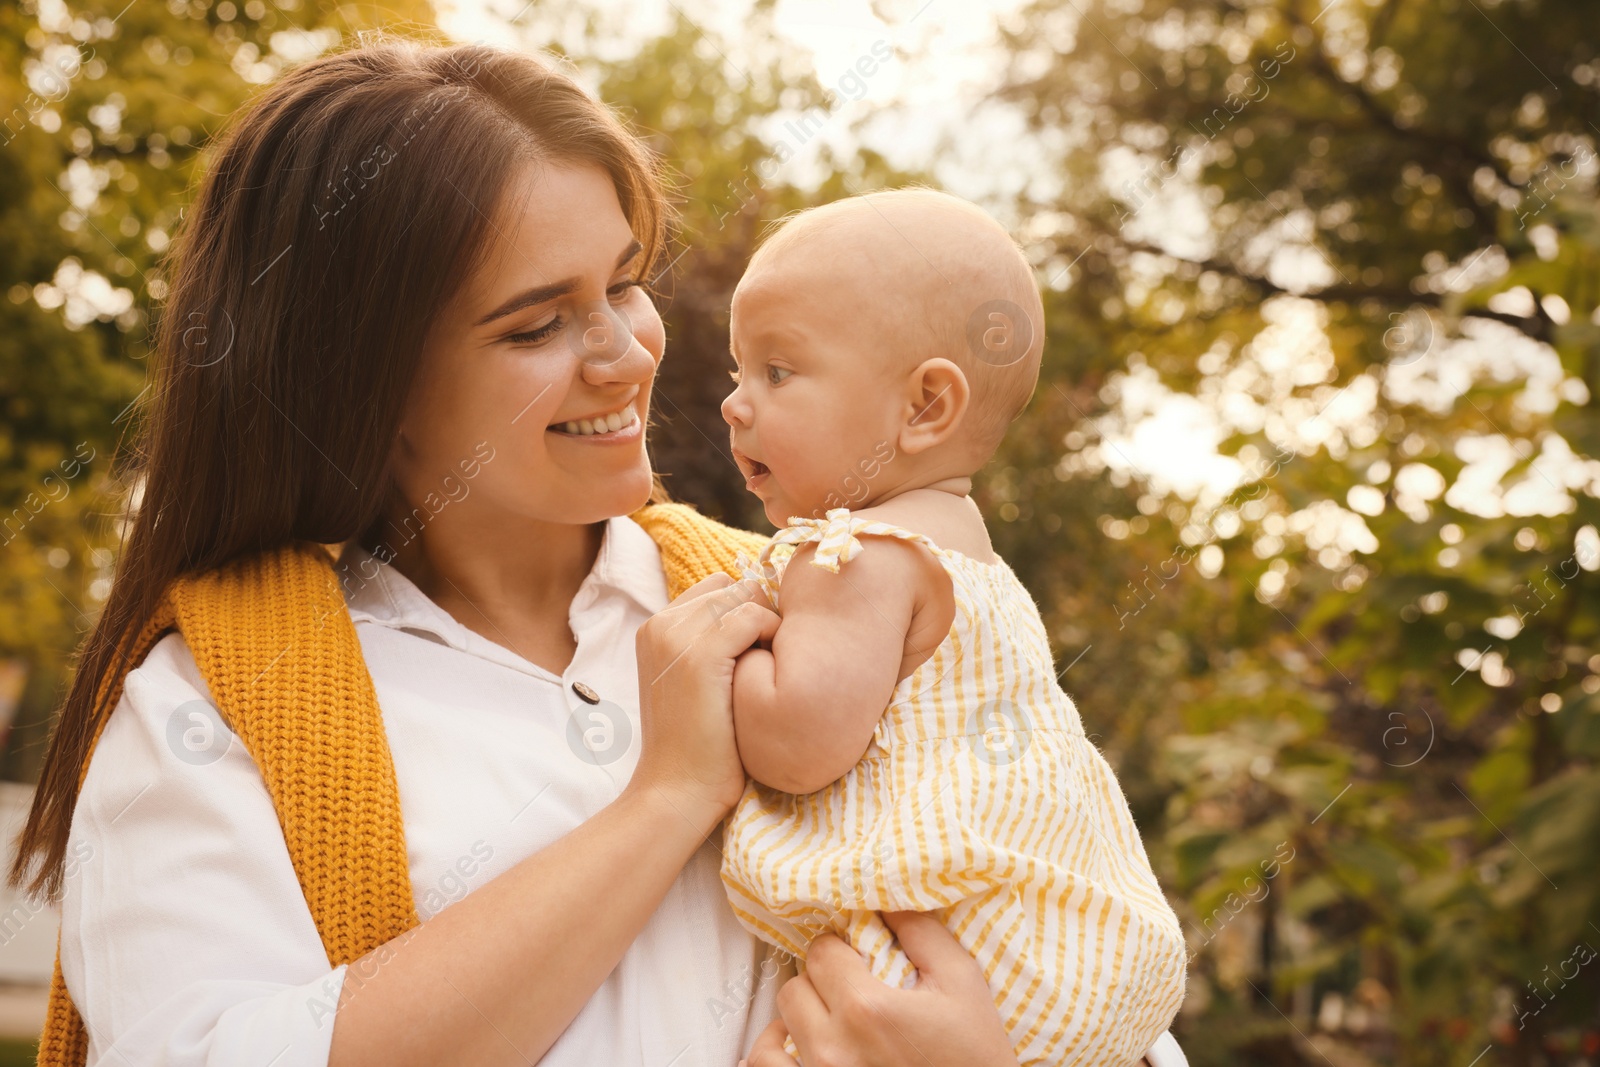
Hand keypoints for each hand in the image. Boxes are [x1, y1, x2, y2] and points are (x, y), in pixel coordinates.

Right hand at [630, 573, 778, 832]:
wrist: (678, 790)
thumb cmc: (698, 744)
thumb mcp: (693, 681)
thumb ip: (710, 643)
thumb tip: (759, 613)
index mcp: (654, 628)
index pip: (715, 589)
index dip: (743, 613)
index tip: (754, 651)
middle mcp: (660, 623)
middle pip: (731, 586)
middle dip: (756, 614)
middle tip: (765, 660)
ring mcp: (677, 636)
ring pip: (744, 596)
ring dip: (765, 625)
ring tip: (765, 669)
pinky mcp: (700, 654)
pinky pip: (754, 616)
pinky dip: (771, 636)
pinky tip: (769, 673)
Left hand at [743, 911, 1018, 1066]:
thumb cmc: (973, 1052)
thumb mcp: (961, 982)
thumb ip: (921, 931)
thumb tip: (885, 898)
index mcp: (866, 1008)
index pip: (821, 952)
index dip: (839, 949)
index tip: (857, 959)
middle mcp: (832, 1047)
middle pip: (795, 986)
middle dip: (821, 981)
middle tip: (850, 989)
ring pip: (778, 1026)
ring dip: (800, 1015)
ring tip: (827, 1018)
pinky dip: (773, 1053)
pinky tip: (794, 1045)